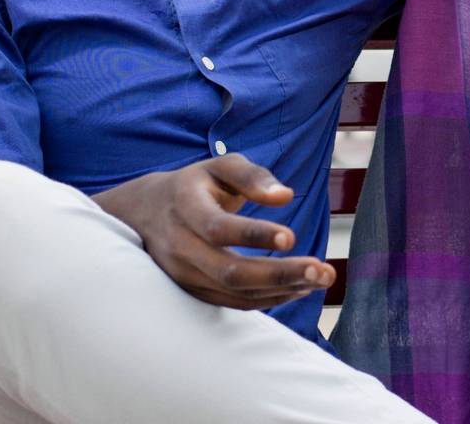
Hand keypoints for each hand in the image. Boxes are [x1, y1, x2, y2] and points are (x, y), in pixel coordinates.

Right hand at [93, 154, 334, 310]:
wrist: (146, 213)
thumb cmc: (196, 185)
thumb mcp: (221, 167)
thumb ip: (253, 176)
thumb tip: (285, 196)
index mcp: (185, 207)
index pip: (217, 228)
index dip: (254, 235)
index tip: (291, 237)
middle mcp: (180, 246)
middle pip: (229, 270)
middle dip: (280, 273)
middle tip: (323, 271)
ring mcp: (184, 275)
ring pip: (235, 292)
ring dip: (282, 289)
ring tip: (322, 279)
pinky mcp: (193, 292)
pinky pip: (234, 302)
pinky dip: (269, 299)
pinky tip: (299, 288)